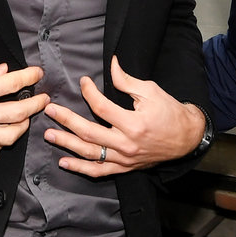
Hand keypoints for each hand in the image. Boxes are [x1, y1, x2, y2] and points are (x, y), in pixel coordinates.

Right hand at [0, 60, 48, 158]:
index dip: (30, 77)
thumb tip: (1, 72)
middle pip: (19, 112)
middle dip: (36, 104)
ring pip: (9, 136)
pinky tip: (2, 137)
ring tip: (25, 119)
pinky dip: (0, 145)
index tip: (37, 74)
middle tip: (42, 99)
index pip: (14, 84)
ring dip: (22, 127)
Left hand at [43, 55, 203, 175]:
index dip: (88, 93)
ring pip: (89, 154)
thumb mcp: (150, 91)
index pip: (101, 108)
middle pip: (88, 132)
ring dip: (67, 144)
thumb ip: (127, 81)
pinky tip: (64, 162)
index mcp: (133, 123)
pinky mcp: (125, 167)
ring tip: (49, 135)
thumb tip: (111, 65)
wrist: (186, 137)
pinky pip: (99, 171)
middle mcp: (126, 144)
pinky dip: (80, 169)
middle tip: (49, 111)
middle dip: (66, 120)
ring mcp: (124, 159)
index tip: (83, 82)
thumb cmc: (169, 112)